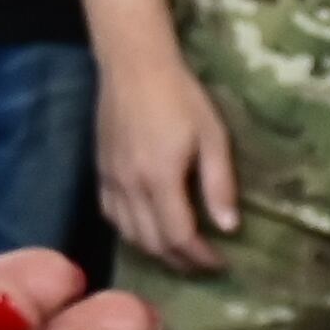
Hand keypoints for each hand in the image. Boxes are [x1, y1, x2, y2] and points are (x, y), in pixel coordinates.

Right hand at [95, 49, 240, 275]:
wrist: (133, 66)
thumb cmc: (181, 96)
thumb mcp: (213, 136)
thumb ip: (219, 184)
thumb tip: (229, 227)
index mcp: (160, 178)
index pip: (179, 236)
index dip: (200, 256)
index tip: (221, 262)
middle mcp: (130, 187)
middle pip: (152, 242)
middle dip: (180, 260)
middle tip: (204, 263)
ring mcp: (111, 181)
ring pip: (130, 234)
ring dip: (156, 250)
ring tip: (180, 252)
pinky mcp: (100, 173)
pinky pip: (112, 217)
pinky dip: (131, 233)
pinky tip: (147, 229)